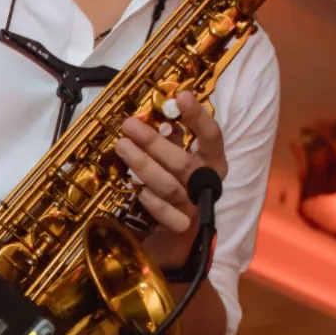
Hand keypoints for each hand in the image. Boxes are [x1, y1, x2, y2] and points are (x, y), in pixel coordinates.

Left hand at [115, 91, 229, 273]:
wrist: (183, 238)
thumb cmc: (181, 186)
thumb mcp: (180, 158)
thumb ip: (173, 140)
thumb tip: (157, 118)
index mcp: (214, 162)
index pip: (211, 136)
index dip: (198, 117)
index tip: (181, 96)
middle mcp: (207, 182)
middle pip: (182, 161)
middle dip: (153, 142)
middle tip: (129, 125)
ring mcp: (194, 206)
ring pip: (168, 185)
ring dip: (143, 165)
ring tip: (122, 147)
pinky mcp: (182, 227)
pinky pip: (166, 214)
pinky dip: (152, 202)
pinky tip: (139, 190)